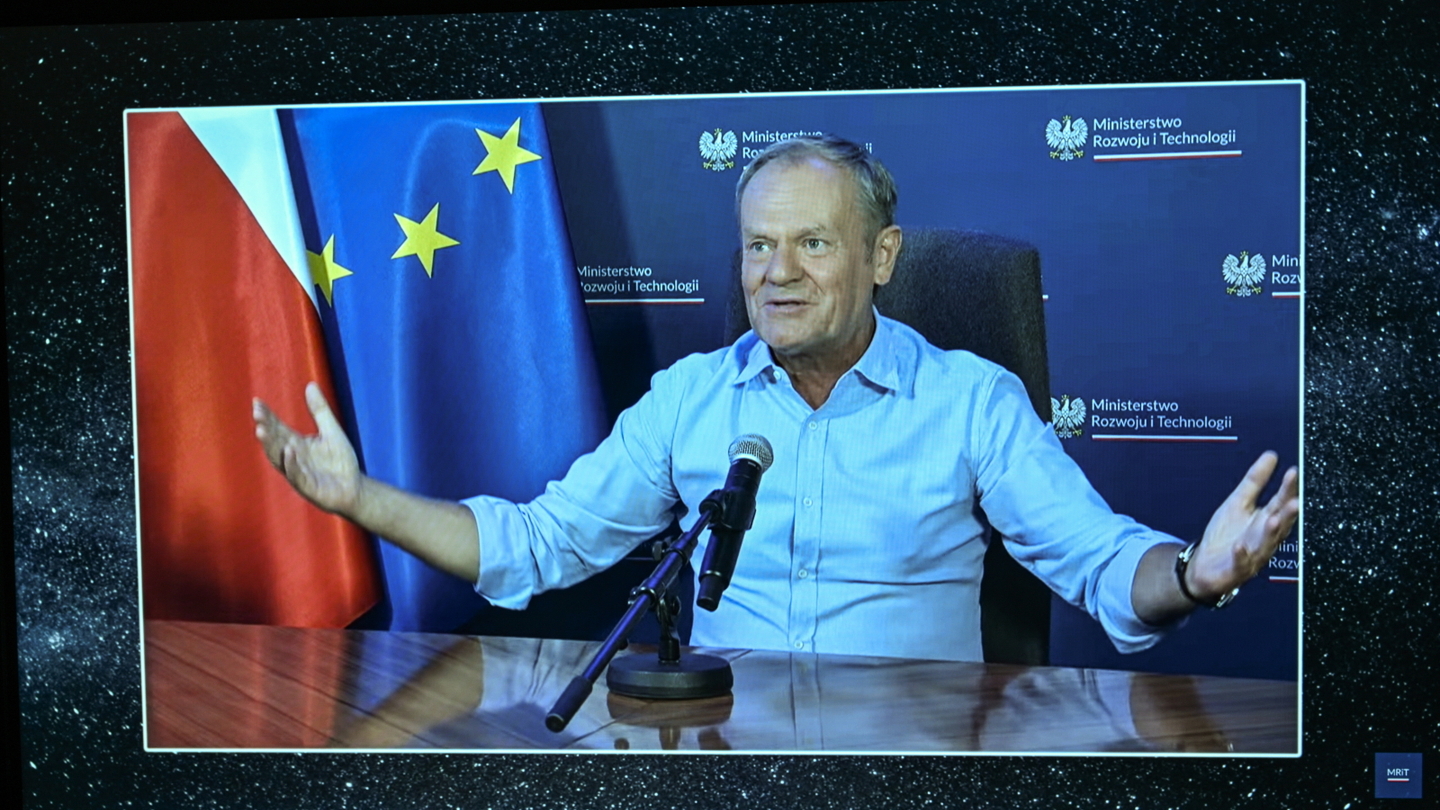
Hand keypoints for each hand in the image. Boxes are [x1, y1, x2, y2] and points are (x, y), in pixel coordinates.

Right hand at [253, 382, 361, 516]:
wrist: (354, 488)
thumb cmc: (340, 461)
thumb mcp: (331, 430)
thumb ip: (319, 410)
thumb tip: (310, 384)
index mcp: (295, 444)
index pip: (277, 427)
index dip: (267, 416)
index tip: (257, 402)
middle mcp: (292, 457)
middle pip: (274, 441)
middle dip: (265, 427)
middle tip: (257, 413)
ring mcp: (297, 472)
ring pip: (279, 458)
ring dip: (270, 445)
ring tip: (261, 431)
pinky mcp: (307, 486)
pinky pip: (296, 475)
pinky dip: (292, 464)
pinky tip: (289, 451)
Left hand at [1187, 451, 1299, 600]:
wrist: (1204, 567)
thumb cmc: (1226, 535)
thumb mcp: (1238, 502)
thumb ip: (1255, 481)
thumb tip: (1271, 455)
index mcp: (1266, 521)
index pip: (1280, 503)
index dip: (1288, 489)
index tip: (1293, 472)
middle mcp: (1264, 539)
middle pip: (1279, 525)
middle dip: (1287, 514)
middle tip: (1295, 500)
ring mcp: (1252, 556)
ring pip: (1265, 545)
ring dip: (1270, 533)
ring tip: (1273, 519)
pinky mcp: (1235, 571)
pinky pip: (1240, 564)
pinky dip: (1241, 556)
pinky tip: (1240, 547)